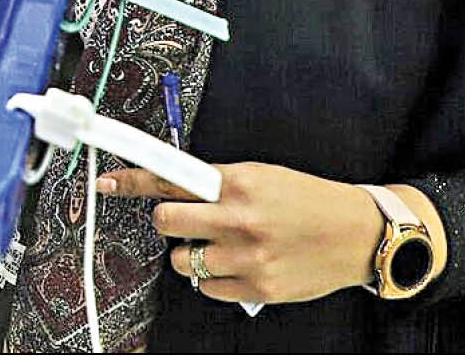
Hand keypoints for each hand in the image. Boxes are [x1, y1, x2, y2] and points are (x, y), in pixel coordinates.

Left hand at [99, 163, 442, 305]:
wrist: (357, 234)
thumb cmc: (308, 200)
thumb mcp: (262, 175)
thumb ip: (218, 183)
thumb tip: (175, 186)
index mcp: (239, 182)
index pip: (172, 179)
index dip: (134, 180)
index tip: (107, 182)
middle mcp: (239, 219)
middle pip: (166, 222)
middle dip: (169, 221)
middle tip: (187, 221)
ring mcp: (247, 257)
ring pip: (181, 260)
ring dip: (192, 252)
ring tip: (224, 244)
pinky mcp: (257, 288)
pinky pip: (206, 286)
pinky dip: (214, 277)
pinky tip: (239, 265)